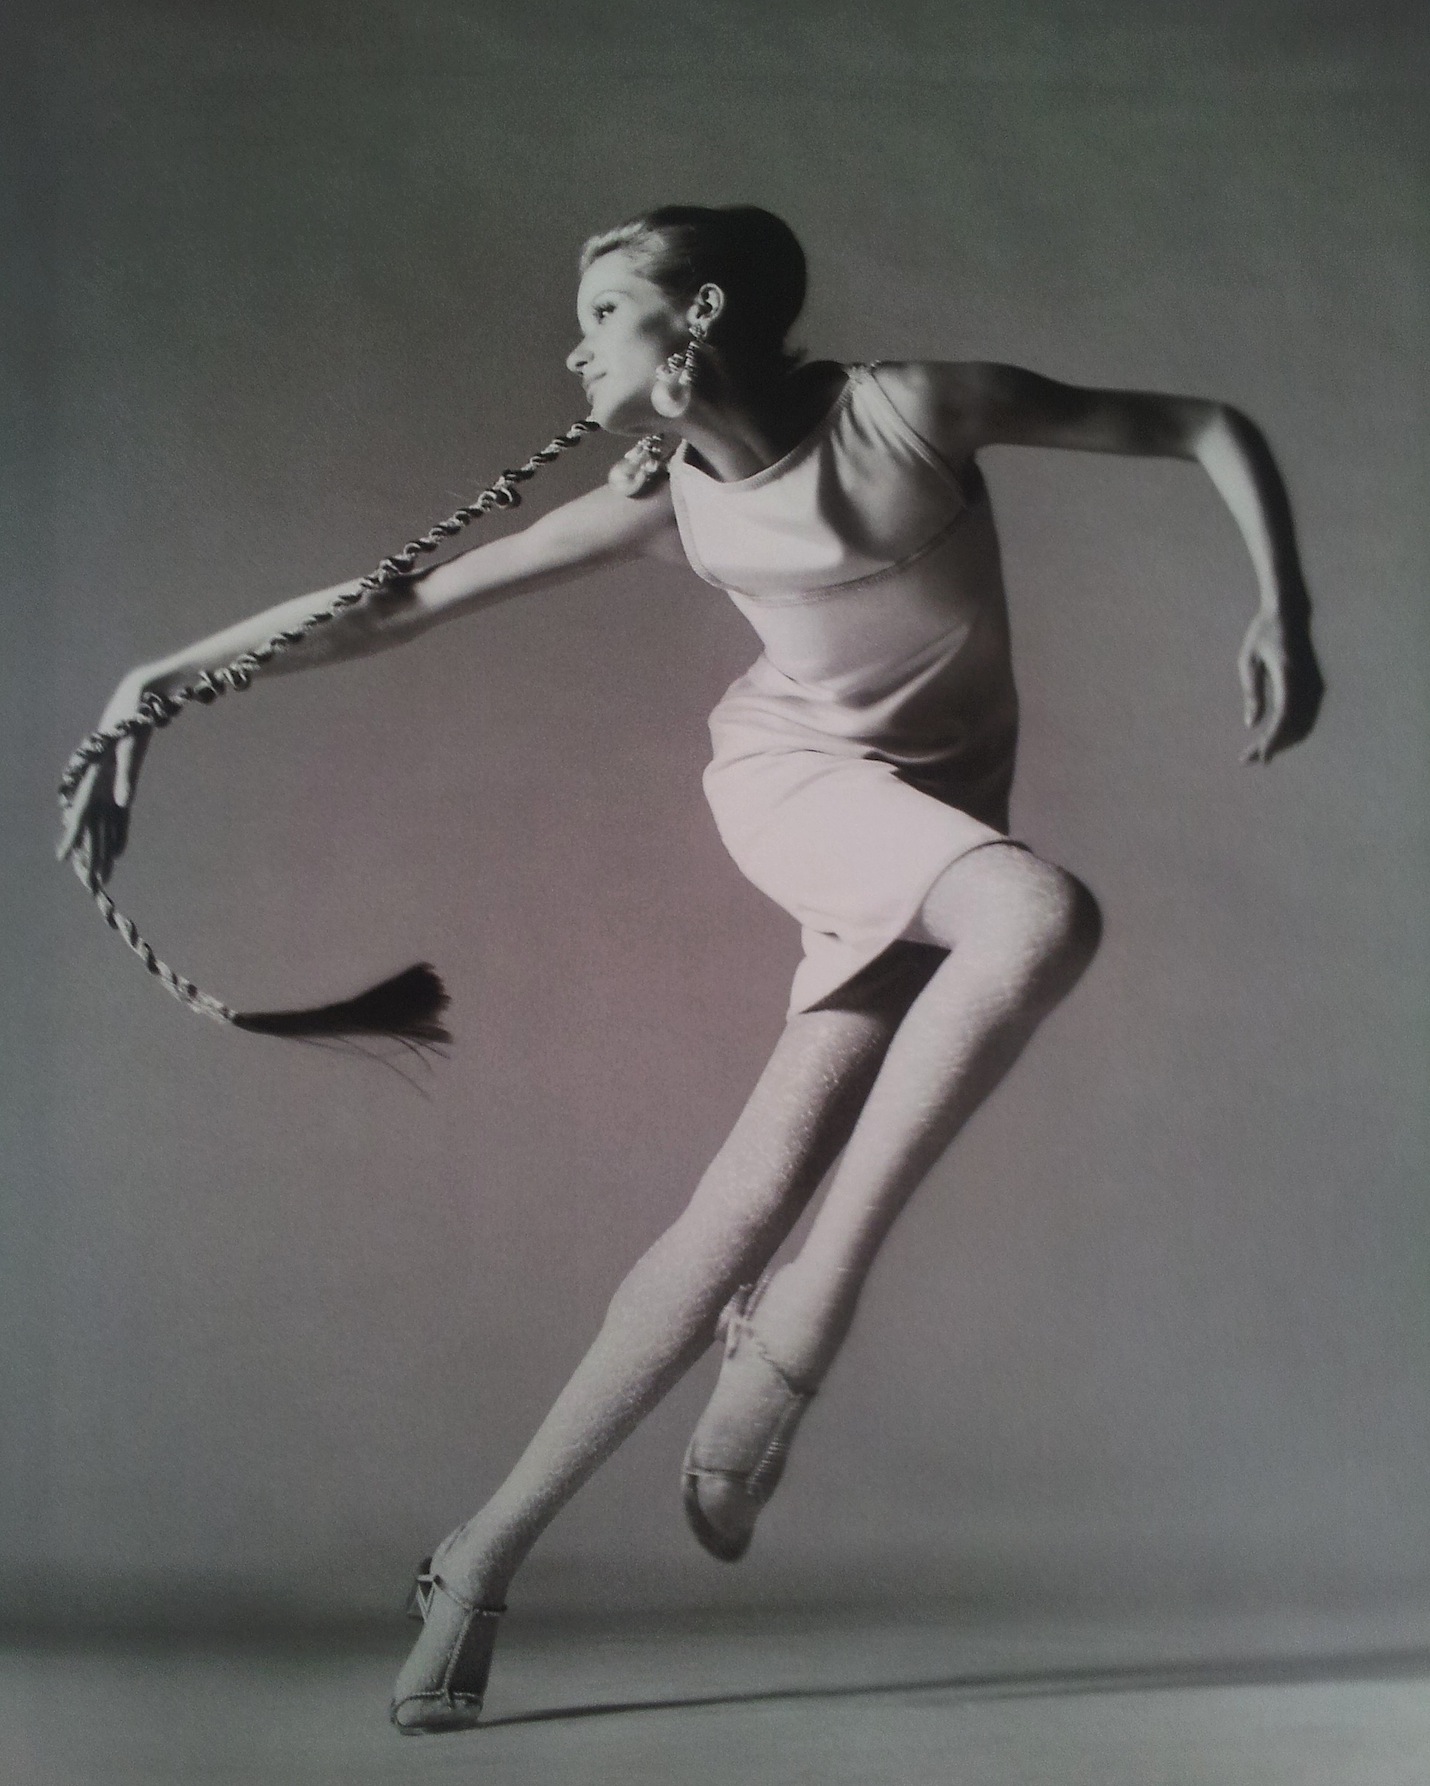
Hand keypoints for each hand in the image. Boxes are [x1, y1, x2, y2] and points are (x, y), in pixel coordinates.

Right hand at [56, 674, 154, 883]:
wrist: (140, 697)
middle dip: (91, 854)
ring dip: (103, 849)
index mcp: (95, 774)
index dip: (71, 838)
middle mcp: (98, 782)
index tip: (63, 859)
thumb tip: (123, 803)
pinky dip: (119, 833)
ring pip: (104, 825)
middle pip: (92, 826)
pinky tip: (119, 851)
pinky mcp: (123, 781)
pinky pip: (119, 815)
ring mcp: (109, 783)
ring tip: (104, 875)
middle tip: (93, 883)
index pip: (80, 814)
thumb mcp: (131, 743)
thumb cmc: (132, 717)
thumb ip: (127, 774)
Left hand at [1237, 604, 1323, 763]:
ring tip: (1257, 753)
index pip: (1284, 716)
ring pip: (1303, 726)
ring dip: (1282, 743)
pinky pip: (1306, 718)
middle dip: (1273, 746)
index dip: (1274, 739)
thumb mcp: (1248, 660)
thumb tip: (1251, 724)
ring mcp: (1314, 685)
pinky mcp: (1315, 687)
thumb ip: (1251, 692)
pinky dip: (1291, 733)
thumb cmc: (1262, 633)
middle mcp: (1306, 683)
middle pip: (1294, 726)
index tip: (1261, 757)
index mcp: (1288, 674)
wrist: (1288, 613)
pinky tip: (1272, 739)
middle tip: (1248, 759)